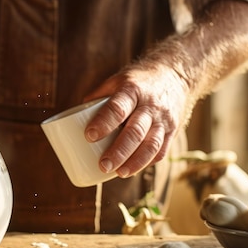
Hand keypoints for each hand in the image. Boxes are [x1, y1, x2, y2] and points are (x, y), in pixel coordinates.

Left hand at [83, 61, 188, 177]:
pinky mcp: (173, 130)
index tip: (89, 136)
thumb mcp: (116, 81)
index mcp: (132, 90)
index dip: (103, 122)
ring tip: (119, 173)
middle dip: (119, 150)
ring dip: (135, 161)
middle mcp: (150, 105)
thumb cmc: (137, 81)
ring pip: (151, 144)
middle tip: (103, 164)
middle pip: (135, 131)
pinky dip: (147, 162)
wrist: (174, 74)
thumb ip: (97, 98)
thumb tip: (73, 119)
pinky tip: (134, 170)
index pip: (117, 108)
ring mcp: (164, 119)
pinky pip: (162, 150)